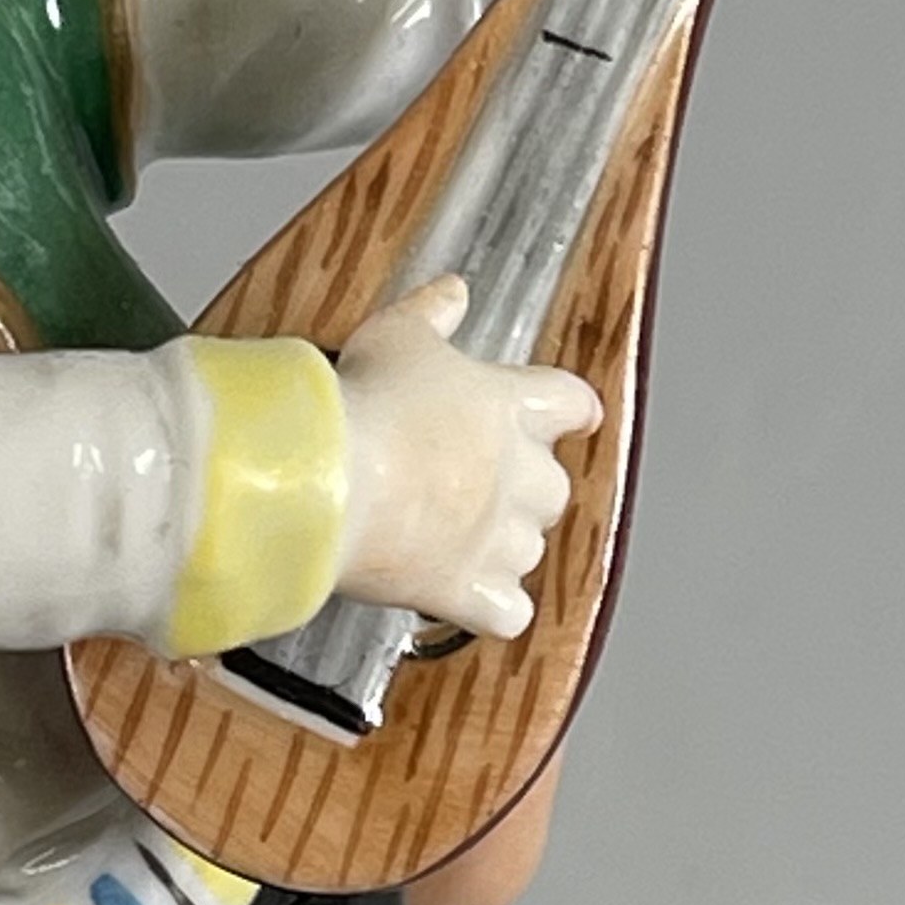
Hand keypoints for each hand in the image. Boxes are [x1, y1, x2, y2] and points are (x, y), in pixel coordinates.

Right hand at [332, 275, 600, 637]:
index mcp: (511, 407)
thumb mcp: (394, 335)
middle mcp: (520, 475)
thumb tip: (453, 292)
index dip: (572, 410)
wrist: (330, 480)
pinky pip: (508, 612)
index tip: (575, 415)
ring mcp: (499, 537)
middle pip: (554, 487)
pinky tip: (467, 596)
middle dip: (526, 487)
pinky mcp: (469, 589)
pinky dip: (492, 608)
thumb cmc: (364, 404)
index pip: (570, 403)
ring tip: (456, 534)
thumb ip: (431, 314)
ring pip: (530, 549)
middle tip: (478, 479)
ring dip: (504, 544)